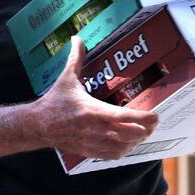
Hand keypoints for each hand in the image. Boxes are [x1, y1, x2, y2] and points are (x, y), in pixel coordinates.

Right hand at [34, 36, 158, 159]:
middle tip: (153, 123)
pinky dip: (123, 151)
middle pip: (129, 134)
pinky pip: (112, 156)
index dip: (143, 118)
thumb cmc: (54, 101)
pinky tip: (127, 144)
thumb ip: (75, 58)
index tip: (155, 115)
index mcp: (92, 110)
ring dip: (136, 141)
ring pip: (124, 147)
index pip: (124, 117)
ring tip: (142, 132)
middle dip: (145, 129)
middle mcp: (95, 128)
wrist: (38, 124)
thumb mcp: (66, 78)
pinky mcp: (88, 151)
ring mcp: (92, 142)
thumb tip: (77, 38)